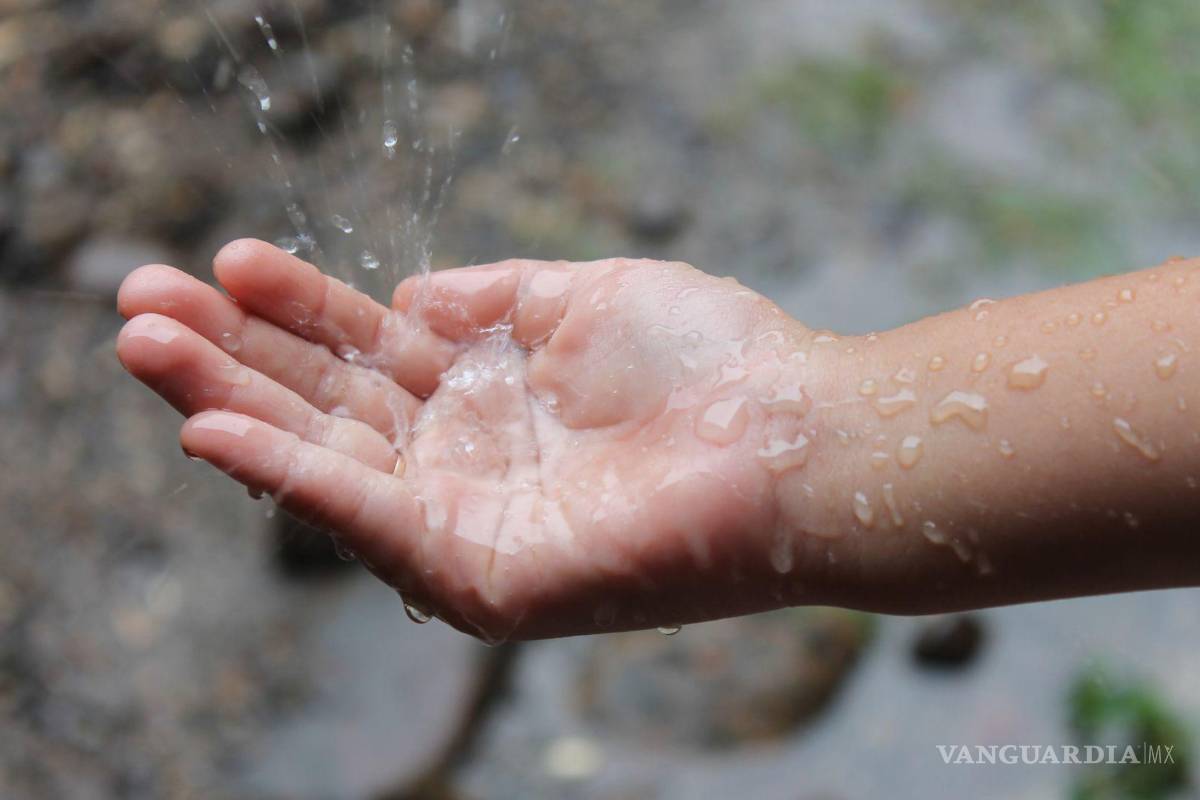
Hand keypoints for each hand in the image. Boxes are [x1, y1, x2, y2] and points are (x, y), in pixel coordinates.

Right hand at [117, 240, 828, 639]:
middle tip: (137, 299)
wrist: (791, 436)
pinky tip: (213, 428)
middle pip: (326, 403)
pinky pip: (368, 519)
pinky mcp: (480, 573)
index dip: (297, 306)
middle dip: (231, 353)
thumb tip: (406, 293)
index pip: (368, 349)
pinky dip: (288, 475)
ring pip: (325, 458)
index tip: (229, 259)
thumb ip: (492, 297)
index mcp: (491, 394)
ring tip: (141, 342)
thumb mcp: (585, 296)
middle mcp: (467, 458)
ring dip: (228, 403)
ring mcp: (468, 517)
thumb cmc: (710, 361)